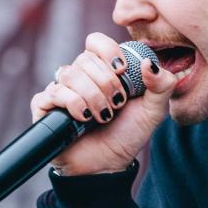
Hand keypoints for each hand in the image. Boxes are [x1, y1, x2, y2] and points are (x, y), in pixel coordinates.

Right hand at [30, 33, 177, 175]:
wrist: (107, 166)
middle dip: (106, 83)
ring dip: (92, 97)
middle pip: (85, 59)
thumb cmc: (127, 136)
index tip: (122, 71)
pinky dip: (73, 104)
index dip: (108, 51)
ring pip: (69, 74)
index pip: (96, 42)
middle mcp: (80, 76)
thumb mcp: (152, 111)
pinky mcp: (45, 107)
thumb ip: (162, 85)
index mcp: (102, 70)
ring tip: (103, 117)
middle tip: (117, 104)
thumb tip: (149, 62)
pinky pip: (53, 93)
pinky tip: (84, 119)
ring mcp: (61, 91)